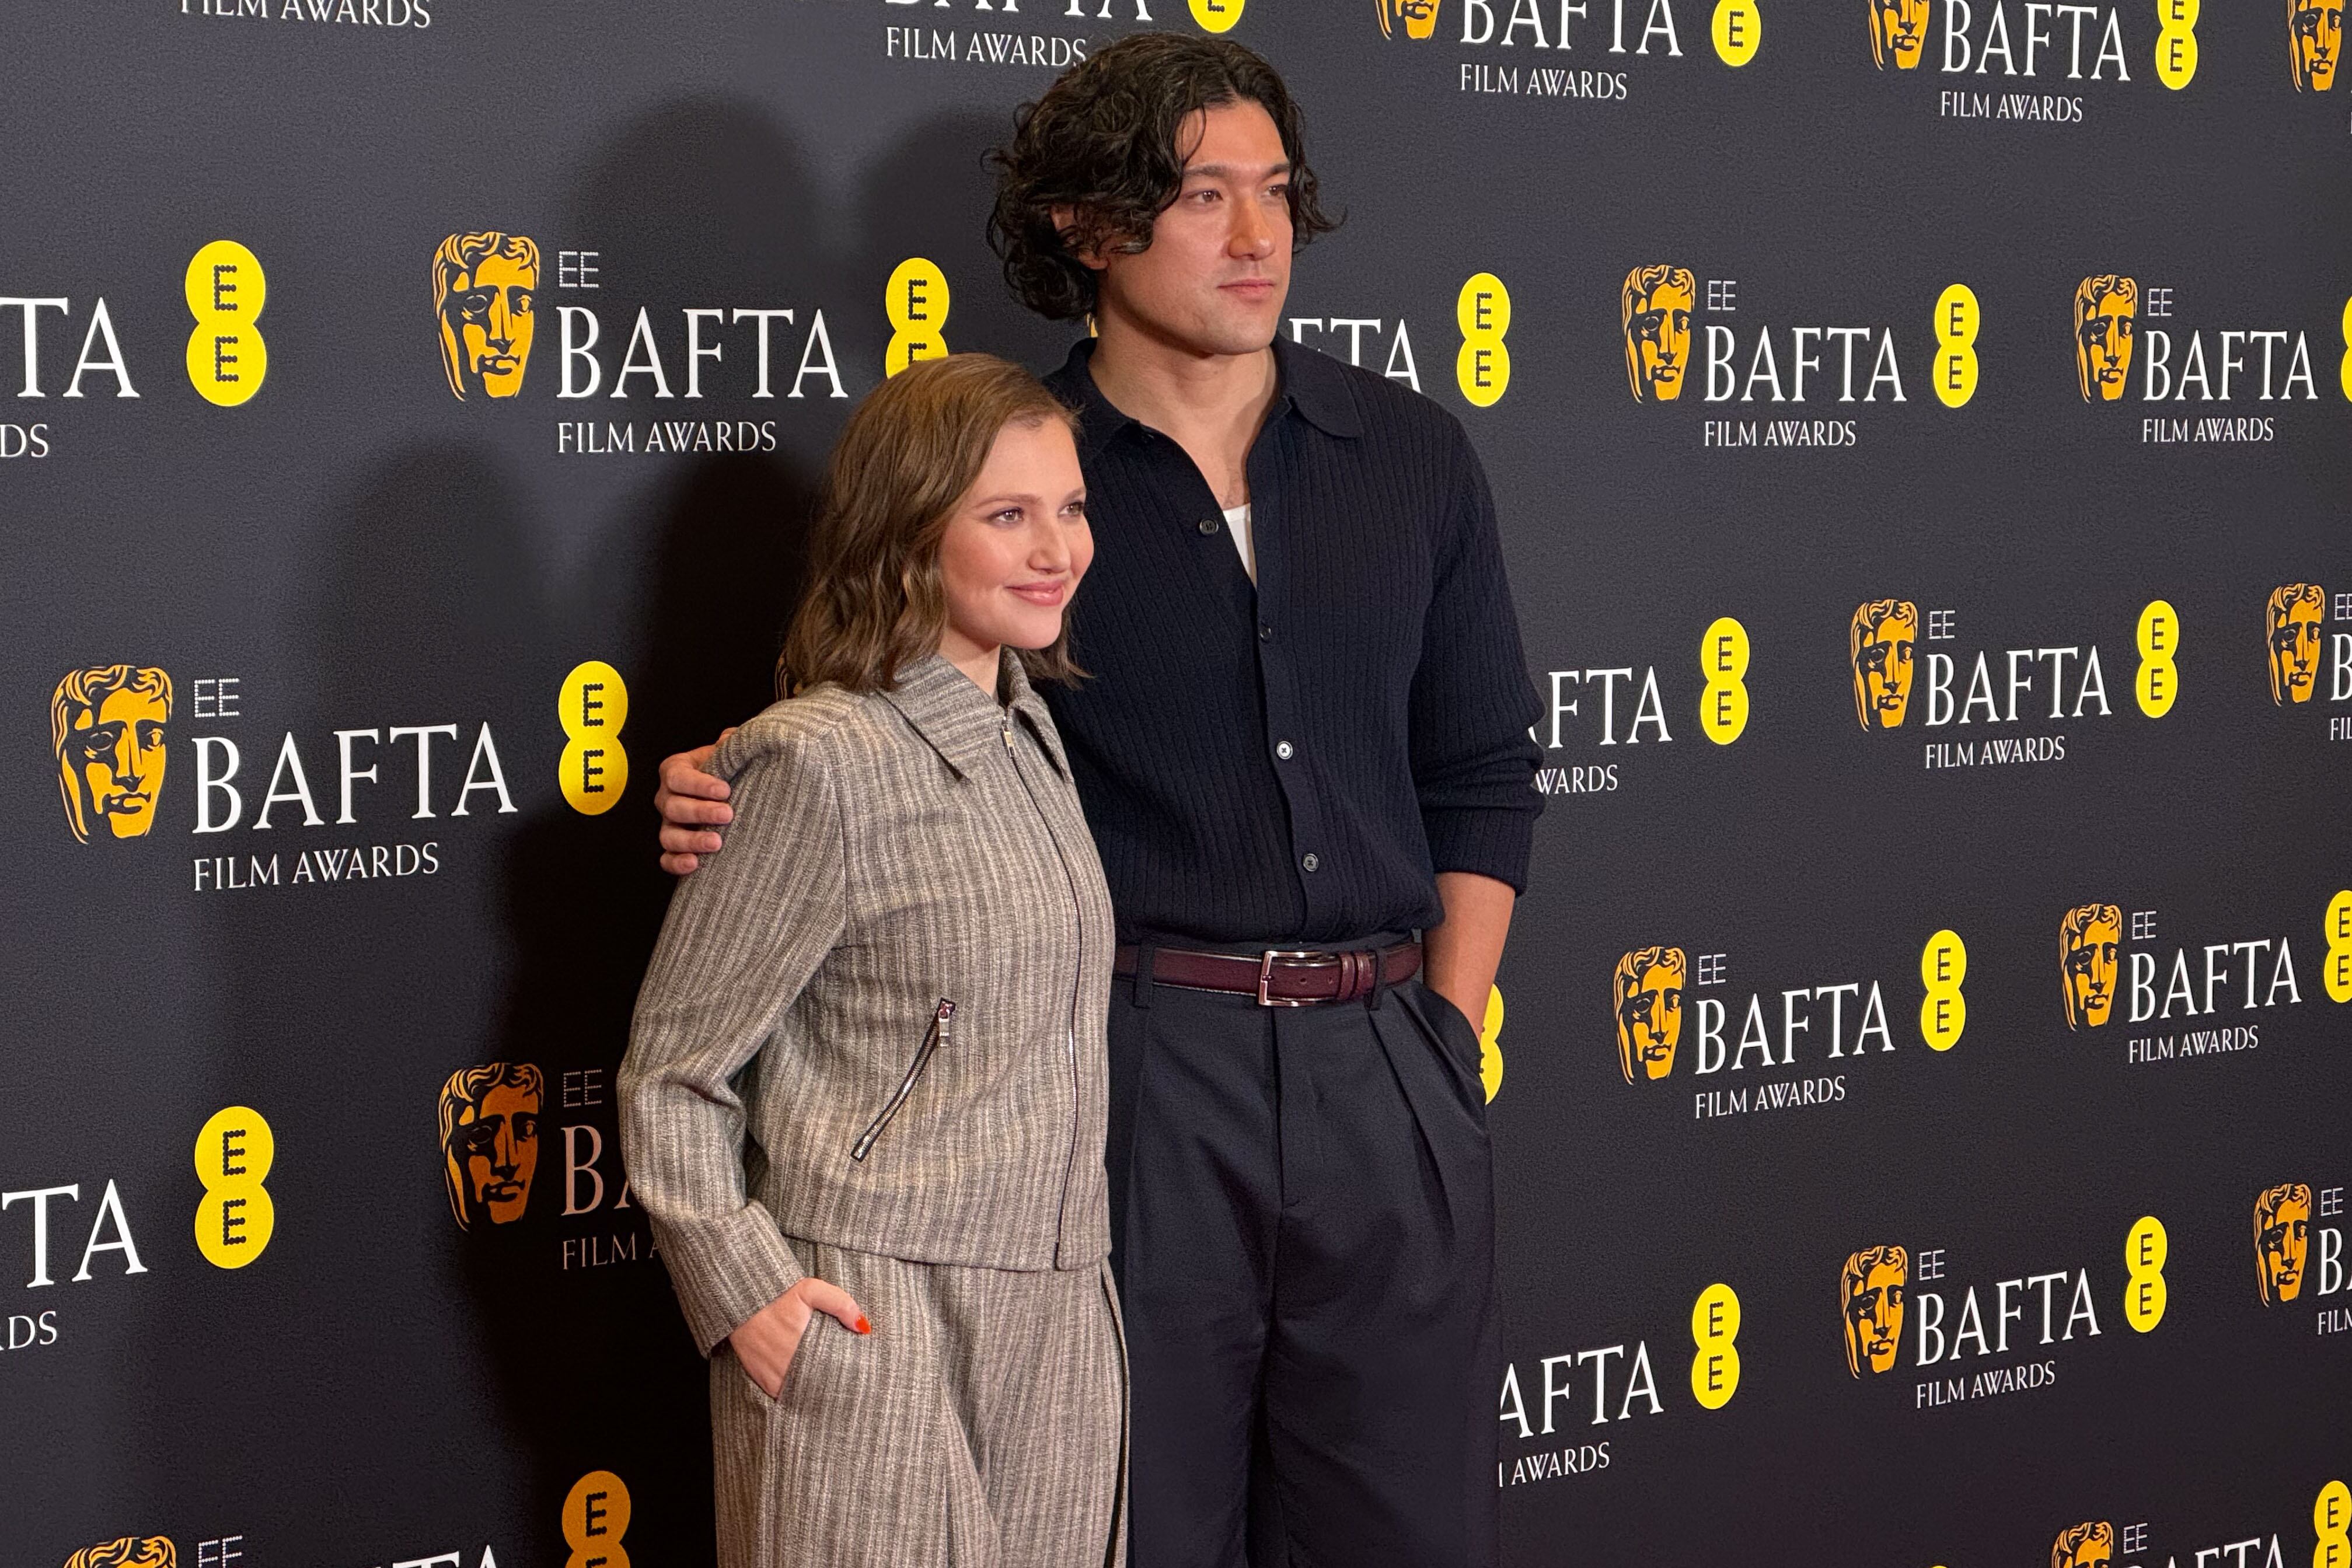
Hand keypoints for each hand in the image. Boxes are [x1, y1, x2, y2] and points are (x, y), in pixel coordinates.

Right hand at [655, 732, 734, 874]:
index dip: (699, 784)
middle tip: (727, 815)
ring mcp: (669, 825)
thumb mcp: (729, 751)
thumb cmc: (728, 769)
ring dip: (691, 841)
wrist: (732, 792)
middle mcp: (668, 798)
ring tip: (716, 843)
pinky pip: (667, 859)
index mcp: (676, 770)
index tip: (724, 790)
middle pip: (674, 807)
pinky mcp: (675, 848)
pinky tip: (695, 864)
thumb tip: (732, 738)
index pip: (678, 776)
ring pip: (668, 836)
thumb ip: (732, 742)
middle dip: (701, 812)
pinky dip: (677, 864)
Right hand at [729, 1276, 870, 1398]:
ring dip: (812, 1391)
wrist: (741, 1302)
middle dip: (830, 1385)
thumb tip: (863, 1327)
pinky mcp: (762, 1381)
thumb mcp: (810, 1290)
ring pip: (800, 1394)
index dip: (844, 1376)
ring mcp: (773, 1377)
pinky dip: (793, 1392)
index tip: (854, 1374)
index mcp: (803, 1347)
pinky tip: (804, 1385)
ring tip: (825, 1384)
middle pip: (817, 1387)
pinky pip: (782, 1394)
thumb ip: (840, 1304)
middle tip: (843, 1382)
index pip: (832, 1373)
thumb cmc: (779, 1296)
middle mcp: (787, 1367)